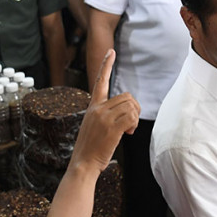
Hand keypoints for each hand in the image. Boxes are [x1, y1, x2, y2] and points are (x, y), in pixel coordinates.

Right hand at [71, 49, 139, 172]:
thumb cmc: (90, 149)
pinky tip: (128, 133)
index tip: (111, 52)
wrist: (82, 164)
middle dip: (133, 108)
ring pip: (130, 105)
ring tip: (127, 130)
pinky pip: (131, 116)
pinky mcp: (111, 127)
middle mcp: (97, 108)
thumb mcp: (93, 126)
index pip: (100, 81)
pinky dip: (134, 124)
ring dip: (134, 118)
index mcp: (92, 106)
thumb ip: (105, 115)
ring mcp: (104, 117)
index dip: (106, 65)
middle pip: (126, 96)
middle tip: (130, 124)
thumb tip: (125, 113)